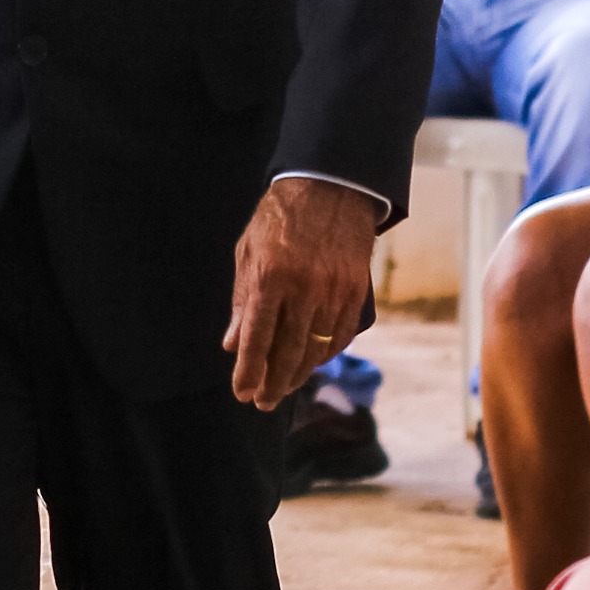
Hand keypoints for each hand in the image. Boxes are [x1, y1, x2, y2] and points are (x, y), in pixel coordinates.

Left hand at [225, 177, 377, 408]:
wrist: (330, 187)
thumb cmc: (280, 218)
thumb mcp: (248, 252)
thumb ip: (242, 300)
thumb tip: (233, 343)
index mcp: (271, 276)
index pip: (257, 337)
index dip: (249, 370)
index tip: (242, 393)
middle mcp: (304, 288)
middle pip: (288, 351)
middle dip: (273, 383)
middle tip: (262, 402)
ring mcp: (334, 291)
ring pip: (316, 349)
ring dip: (298, 375)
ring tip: (283, 389)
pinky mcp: (356, 291)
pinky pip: (340, 335)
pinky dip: (325, 355)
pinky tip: (311, 364)